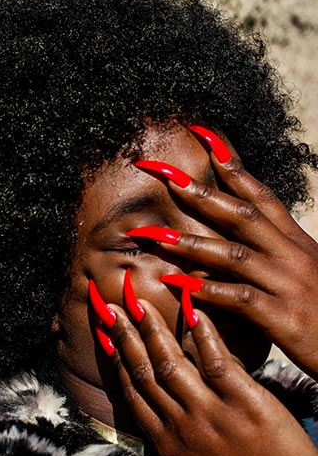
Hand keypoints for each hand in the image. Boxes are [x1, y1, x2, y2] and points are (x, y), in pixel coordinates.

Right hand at [109, 302, 317, 455]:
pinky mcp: (245, 403)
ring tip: (139, 302)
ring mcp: (211, 414)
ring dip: (151, 329)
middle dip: (123, 334)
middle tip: (109, 304)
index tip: (104, 331)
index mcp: (166, 442)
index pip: (131, 389)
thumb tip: (167, 401)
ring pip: (171, 363)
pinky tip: (193, 311)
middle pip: (143, 371)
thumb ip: (176, 436)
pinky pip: (217, 362)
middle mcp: (181, 425)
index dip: (114, 356)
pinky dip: (203, 334)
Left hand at [134, 143, 317, 378]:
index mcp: (296, 241)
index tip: (201, 137)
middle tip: (163, 175)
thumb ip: (271, 253)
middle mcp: (292, 255)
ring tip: (152, 235)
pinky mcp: (284, 318)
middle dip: (200, 193)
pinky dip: (206, 290)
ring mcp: (288, 285)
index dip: (232, 165)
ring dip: (191, 243)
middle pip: (242, 215)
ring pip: (234, 255)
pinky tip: (176, 285)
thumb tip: (233, 238)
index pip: (261, 195)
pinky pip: (239, 299)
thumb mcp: (302, 272)